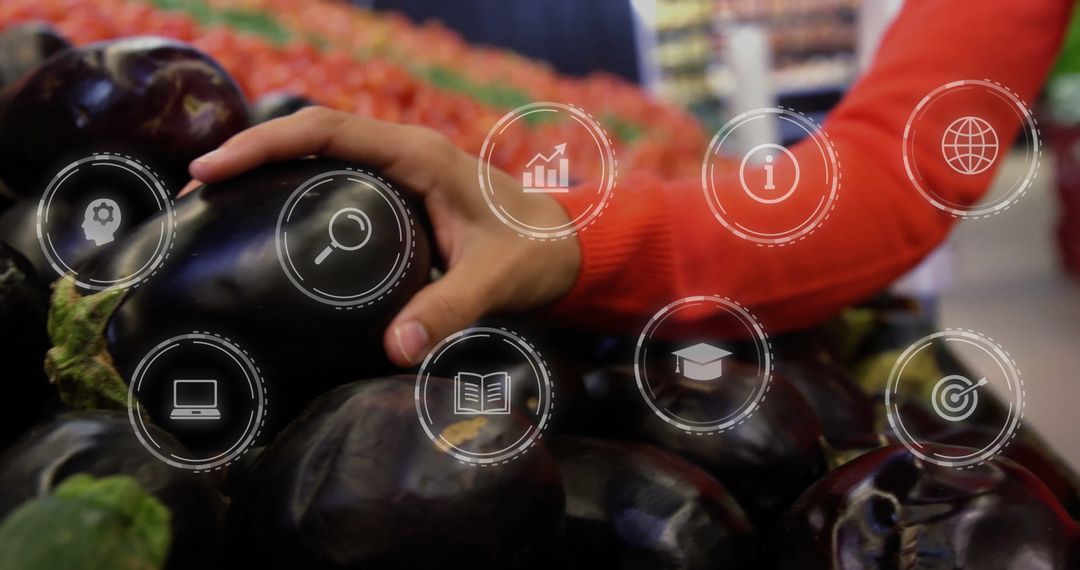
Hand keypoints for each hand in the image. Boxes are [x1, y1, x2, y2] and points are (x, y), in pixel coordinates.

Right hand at [187, 107, 581, 366]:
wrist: (567, 248)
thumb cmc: (536, 253)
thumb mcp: (496, 280)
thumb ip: (450, 308)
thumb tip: (394, 346)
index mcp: (419, 155)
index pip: (328, 132)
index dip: (266, 143)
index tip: (213, 169)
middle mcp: (403, 153)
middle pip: (311, 135)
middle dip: (250, 154)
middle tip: (194, 193)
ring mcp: (400, 172)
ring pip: (321, 154)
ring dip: (268, 169)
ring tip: (214, 207)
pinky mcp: (401, 196)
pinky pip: (337, 180)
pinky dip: (296, 190)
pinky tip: (269, 224)